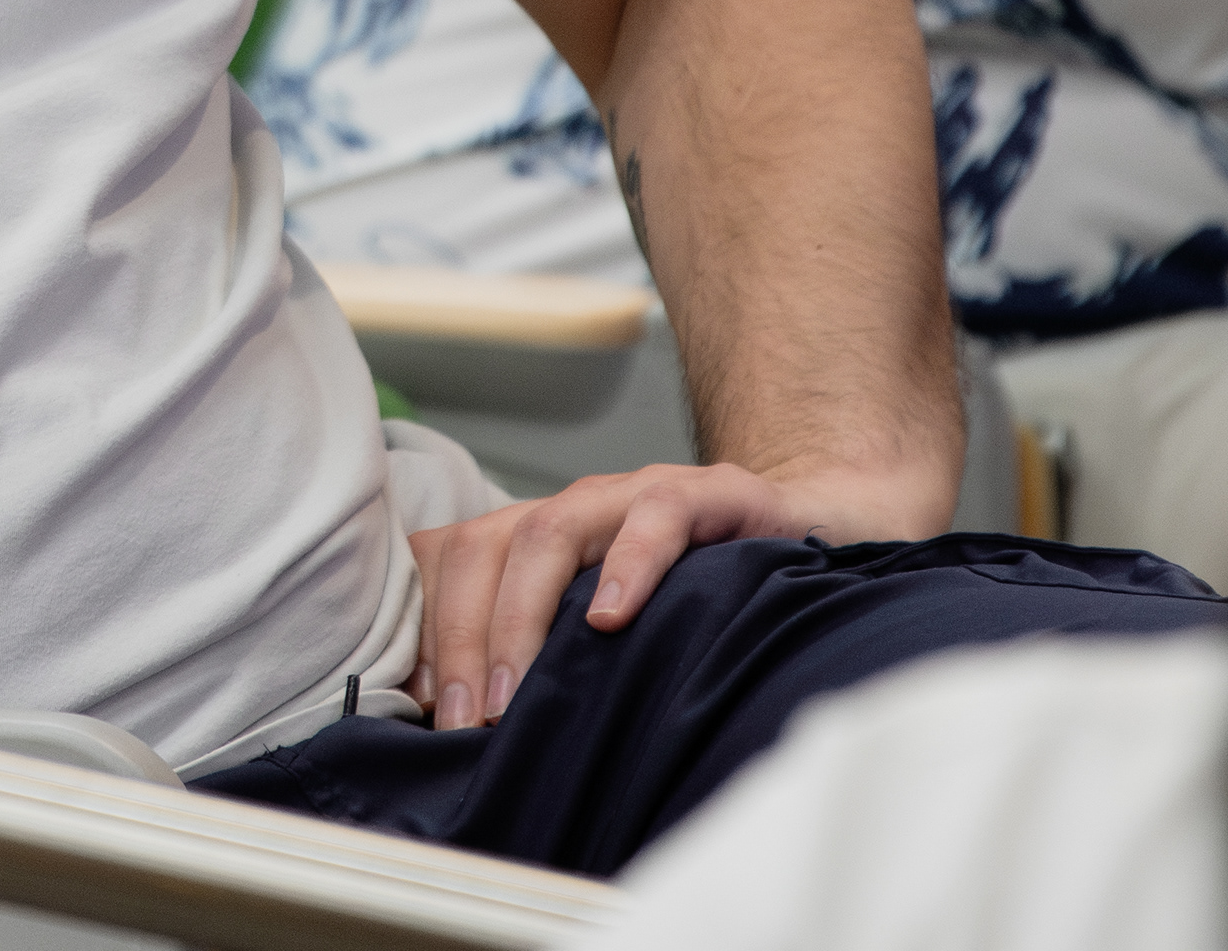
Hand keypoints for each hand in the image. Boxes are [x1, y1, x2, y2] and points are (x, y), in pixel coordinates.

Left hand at [404, 457, 949, 730]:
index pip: (449, 562)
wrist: (811, 529)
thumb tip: (472, 734)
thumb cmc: (699, 598)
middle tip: (462, 722)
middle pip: (482, 549)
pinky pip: (655, 520)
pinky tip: (612, 618)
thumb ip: (550, 660)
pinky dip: (627, 566)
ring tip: (513, 692)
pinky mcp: (707, 495)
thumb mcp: (610, 629)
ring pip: (547, 532)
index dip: (424, 629)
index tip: (416, 707)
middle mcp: (575, 508)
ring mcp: (634, 495)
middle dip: (460, 638)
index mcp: (538, 539)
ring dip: (520, 616)